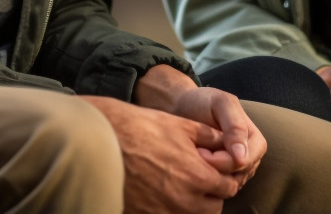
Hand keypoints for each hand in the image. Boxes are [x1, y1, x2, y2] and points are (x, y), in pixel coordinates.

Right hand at [81, 94, 239, 213]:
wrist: (101, 139)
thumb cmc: (141, 128)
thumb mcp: (180, 125)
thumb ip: (210, 137)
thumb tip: (228, 144)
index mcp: (198, 177)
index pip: (228, 188)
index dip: (222, 176)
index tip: (211, 168)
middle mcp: (185, 201)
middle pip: (213, 208)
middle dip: (209, 194)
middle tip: (195, 177)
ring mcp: (164, 212)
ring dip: (192, 204)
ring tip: (177, 185)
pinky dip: (169, 208)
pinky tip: (159, 192)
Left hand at [132, 65, 265, 185]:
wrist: (184, 105)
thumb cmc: (203, 102)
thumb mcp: (221, 103)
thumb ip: (234, 126)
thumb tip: (242, 158)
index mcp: (256, 141)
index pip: (243, 163)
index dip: (220, 160)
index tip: (199, 147)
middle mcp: (250, 159)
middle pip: (235, 177)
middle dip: (211, 167)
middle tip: (192, 152)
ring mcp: (237, 170)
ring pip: (225, 185)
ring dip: (206, 173)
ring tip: (191, 155)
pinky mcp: (222, 176)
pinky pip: (216, 187)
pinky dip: (202, 178)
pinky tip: (191, 164)